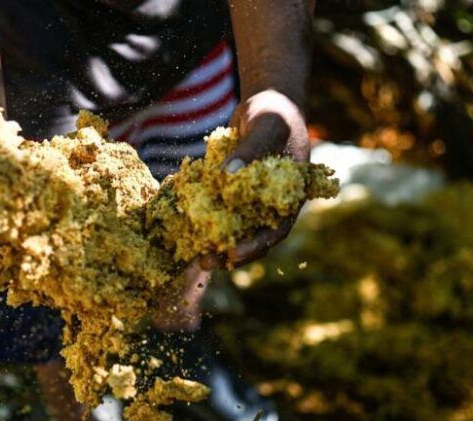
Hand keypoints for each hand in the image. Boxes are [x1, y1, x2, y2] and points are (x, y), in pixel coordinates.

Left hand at [200, 89, 310, 269]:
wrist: (265, 105)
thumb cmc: (274, 112)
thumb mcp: (266, 125)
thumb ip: (252, 148)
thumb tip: (228, 175)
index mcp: (289, 196)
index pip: (276, 230)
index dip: (256, 245)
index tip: (234, 253)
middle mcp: (271, 205)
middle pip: (252, 238)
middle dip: (228, 254)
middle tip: (204, 262)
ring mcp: (251, 202)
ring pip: (234, 230)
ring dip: (214, 244)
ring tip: (192, 256)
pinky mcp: (232, 195)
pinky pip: (217, 212)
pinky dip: (203, 221)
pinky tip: (183, 229)